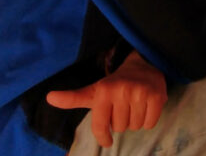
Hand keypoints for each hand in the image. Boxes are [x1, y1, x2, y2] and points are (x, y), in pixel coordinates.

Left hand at [46, 50, 166, 146]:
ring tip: (134, 106)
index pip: (101, 126)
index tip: (106, 141)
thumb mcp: (93, 91)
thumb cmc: (115, 84)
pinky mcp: (157, 96)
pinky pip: (149, 123)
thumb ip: (72, 98)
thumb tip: (49, 98)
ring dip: (134, 121)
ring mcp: (140, 93)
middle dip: (121, 121)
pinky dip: (148, 120)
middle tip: (124, 107)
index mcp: (104, 91)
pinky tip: (146, 107)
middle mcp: (122, 90)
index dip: (103, 137)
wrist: (143, 65)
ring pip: (134, 126)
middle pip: (119, 128)